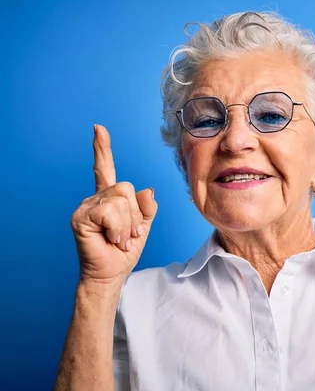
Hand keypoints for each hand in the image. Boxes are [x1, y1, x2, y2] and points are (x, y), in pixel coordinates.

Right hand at [70, 124, 157, 284]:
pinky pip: (111, 212)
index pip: (105, 168)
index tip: (98, 128)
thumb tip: (146, 190)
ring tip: (119, 239)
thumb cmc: (123, 252)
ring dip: (128, 225)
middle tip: (129, 235)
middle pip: (126, 188)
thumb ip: (146, 207)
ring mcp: (86, 206)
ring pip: (120, 201)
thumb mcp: (143, 226)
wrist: (111, 273)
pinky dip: (118, 229)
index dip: (102, 149)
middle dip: (135, 215)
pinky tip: (112, 239)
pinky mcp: (80, 217)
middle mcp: (95, 198)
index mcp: (109, 198)